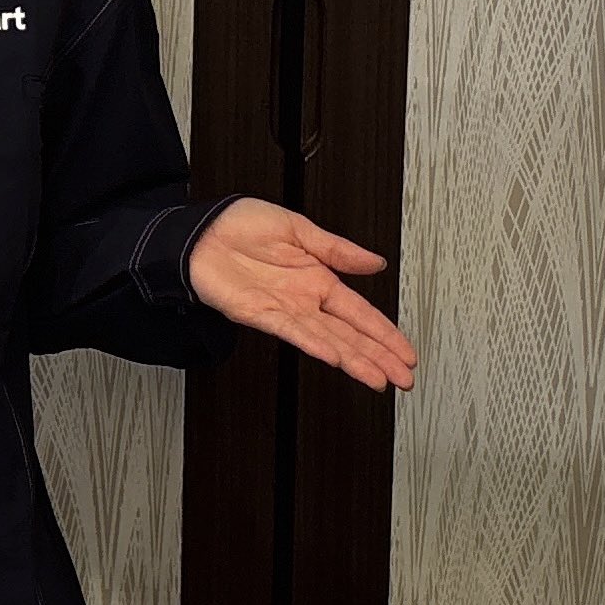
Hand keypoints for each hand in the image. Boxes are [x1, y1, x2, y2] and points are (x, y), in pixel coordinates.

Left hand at [191, 201, 419, 392]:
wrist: (199, 231)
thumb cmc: (238, 225)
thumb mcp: (298, 228)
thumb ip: (338, 250)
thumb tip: (376, 262)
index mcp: (317, 278)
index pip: (360, 313)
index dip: (385, 333)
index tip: (405, 353)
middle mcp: (304, 300)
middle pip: (350, 335)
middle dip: (379, 357)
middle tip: (404, 379)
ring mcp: (284, 310)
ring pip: (328, 341)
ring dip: (355, 361)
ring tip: (378, 379)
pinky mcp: (259, 314)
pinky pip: (293, 332)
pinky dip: (314, 344)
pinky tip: (335, 356)